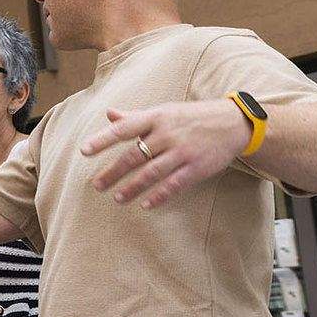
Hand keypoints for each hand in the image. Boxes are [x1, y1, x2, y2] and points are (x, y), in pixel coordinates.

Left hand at [81, 100, 251, 208]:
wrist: (232, 122)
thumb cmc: (190, 117)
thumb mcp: (163, 111)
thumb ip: (134, 117)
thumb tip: (109, 114)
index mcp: (155, 118)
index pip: (124, 129)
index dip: (102, 140)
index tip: (84, 151)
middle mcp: (167, 134)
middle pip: (134, 156)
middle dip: (113, 172)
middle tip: (97, 185)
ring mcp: (182, 152)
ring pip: (151, 173)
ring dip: (133, 187)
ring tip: (117, 198)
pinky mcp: (197, 167)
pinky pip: (174, 184)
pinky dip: (159, 196)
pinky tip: (146, 205)